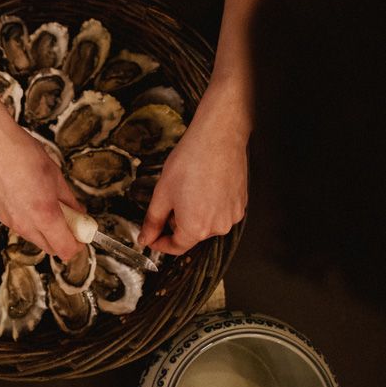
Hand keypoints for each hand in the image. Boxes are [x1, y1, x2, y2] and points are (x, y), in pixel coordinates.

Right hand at [0, 106, 84, 260]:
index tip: (82, 235)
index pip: (65, 249)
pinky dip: (25, 218)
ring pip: (32, 236)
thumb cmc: (22, 154)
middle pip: (49, 247)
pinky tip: (25, 197)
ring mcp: (8, 221)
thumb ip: (69, 200)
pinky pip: (16, 224)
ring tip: (45, 203)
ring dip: (43, 229)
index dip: (77, 245)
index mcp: (45, 215)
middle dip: (61, 239)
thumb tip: (77, 211)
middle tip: (69, 220)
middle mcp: (24, 224)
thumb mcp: (56, 176)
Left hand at [138, 82, 248, 254]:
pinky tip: (204, 187)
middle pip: (191, 235)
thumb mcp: (161, 194)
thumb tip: (145, 238)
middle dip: (177, 223)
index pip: (176, 248)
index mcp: (196, 228)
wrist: (217, 138)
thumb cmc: (190, 162)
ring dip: (194, 214)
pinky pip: (220, 213)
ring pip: (206, 224)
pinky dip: (209, 206)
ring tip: (189, 189)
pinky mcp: (241, 204)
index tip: (152, 237)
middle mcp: (218, 227)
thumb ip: (152, 222)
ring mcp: (232, 216)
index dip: (160, 243)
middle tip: (171, 200)